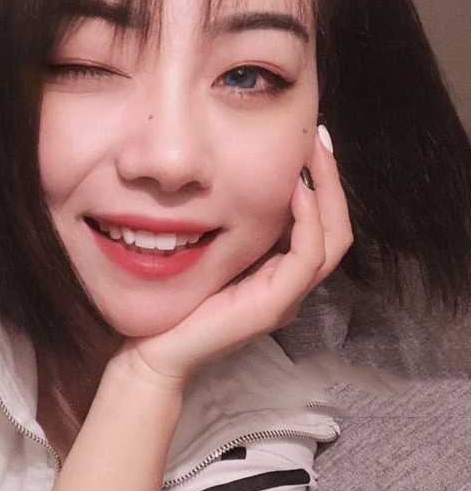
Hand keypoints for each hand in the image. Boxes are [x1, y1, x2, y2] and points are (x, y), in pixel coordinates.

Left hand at [109, 130, 352, 391]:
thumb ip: (233, 226)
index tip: (312, 143)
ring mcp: (286, 299)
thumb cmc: (178, 300)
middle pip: (336, 229)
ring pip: (331, 242)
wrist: (155, 350)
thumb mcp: (213, 251)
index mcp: (279, 273)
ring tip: (312, 156)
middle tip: (320, 140)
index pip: (322, 225)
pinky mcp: (273, 307)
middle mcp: (290, 286)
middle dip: (331, 181)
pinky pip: (305, 259)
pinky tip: (295, 191)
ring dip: (326, 194)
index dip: (323, 184)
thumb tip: (237, 176)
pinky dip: (307, 222)